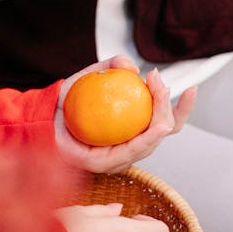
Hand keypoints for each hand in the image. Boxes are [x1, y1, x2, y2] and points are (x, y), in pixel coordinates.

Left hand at [54, 56, 196, 172]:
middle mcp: (128, 147)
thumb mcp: (91, 74)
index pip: (164, 122)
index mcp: (131, 131)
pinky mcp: (104, 165)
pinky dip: (149, 138)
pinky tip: (158, 125)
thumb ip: (112, 66)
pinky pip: (132, 151)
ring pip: (152, 142)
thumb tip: (133, 67)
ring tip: (161, 93)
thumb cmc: (66, 100)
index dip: (182, 109)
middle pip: (163, 131)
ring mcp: (117, 159)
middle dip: (170, 107)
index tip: (192, 88)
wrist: (40, 113)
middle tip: (160, 82)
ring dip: (163, 117)